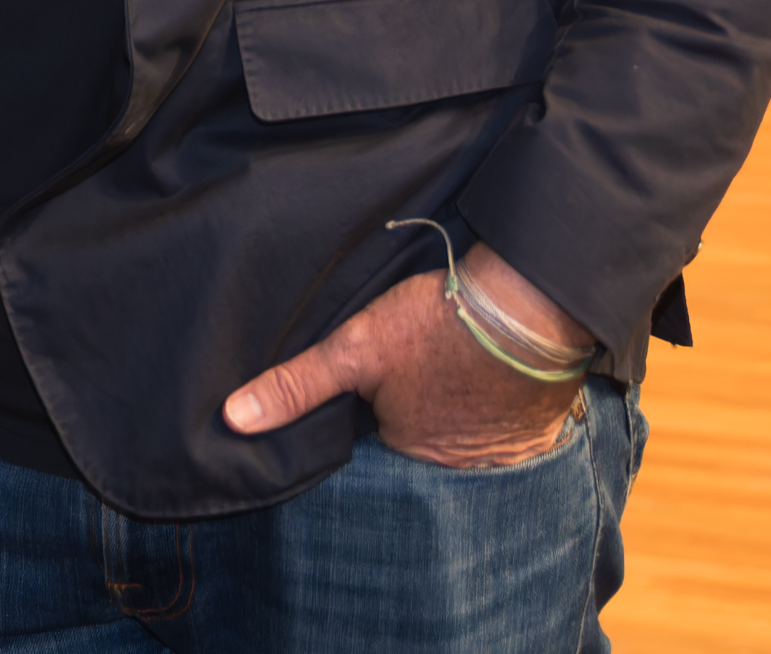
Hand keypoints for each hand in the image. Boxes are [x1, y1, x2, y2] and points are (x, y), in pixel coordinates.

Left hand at [221, 243, 592, 467]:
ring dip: (462, 407)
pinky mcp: (537, 429)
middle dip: (420, 410)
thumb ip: (297, 385)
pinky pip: (511, 426)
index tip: (384, 376)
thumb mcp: (355, 348)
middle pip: (422, 436)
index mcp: (408, 450)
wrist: (528, 305)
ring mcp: (502, 450)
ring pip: (466, 432)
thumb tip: (233, 419)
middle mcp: (456, 465)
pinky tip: (494, 373)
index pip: (379, 433)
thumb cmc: (436, 324)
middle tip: (423, 363)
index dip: (378, 402)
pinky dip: (502, 405)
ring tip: (455, 362)